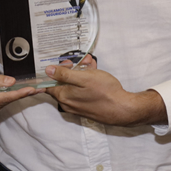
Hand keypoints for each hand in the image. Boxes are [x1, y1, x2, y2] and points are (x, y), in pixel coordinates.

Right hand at [0, 70, 39, 117]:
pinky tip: (17, 91)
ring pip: (7, 102)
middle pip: (10, 100)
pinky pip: (3, 103)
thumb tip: (12, 81)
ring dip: (18, 95)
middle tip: (40, 87)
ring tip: (33, 88)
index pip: (7, 97)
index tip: (33, 89)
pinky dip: (10, 97)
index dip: (21, 93)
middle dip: (24, 93)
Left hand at [43, 63, 167, 126]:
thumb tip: (47, 70)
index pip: (49, 82)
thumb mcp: (84, 78)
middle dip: (73, 69)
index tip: (67, 63)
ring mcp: (77, 106)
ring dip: (82, 73)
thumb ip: (64, 74)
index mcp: (63, 96)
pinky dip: (86, 81)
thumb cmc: (104, 92)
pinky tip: (95, 73)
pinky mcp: (86, 107)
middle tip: (84, 61)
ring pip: (74, 85)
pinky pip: (81, 91)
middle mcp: (67, 103)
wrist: (122, 109)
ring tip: (91, 64)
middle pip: (64, 82)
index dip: (56, 70)